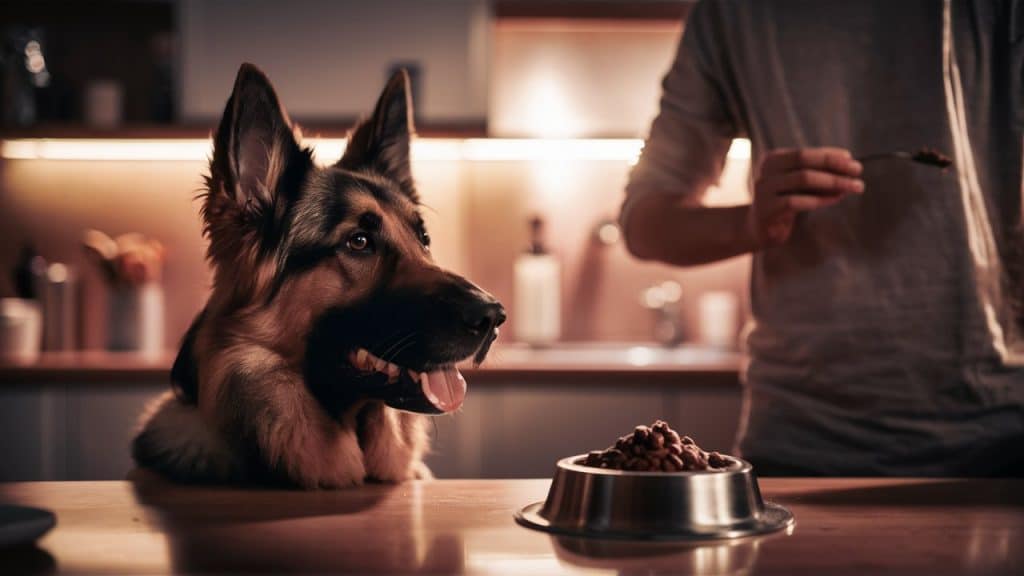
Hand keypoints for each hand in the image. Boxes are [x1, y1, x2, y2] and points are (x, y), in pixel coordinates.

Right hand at [747, 147, 863, 245]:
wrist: (759, 229)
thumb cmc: (784, 202)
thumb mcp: (798, 185)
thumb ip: (817, 174)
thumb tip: (849, 167)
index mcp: (773, 159)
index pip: (805, 152)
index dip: (830, 155)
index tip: (852, 160)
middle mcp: (766, 171)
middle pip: (804, 161)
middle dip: (834, 165)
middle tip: (858, 171)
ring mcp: (764, 190)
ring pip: (803, 179)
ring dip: (833, 182)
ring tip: (855, 187)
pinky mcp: (767, 209)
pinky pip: (798, 201)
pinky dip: (820, 199)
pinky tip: (836, 199)